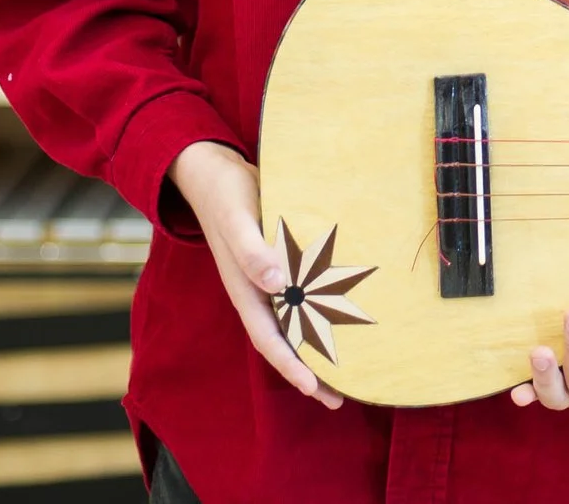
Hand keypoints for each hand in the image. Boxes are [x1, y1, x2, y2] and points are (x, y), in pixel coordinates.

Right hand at [170, 141, 344, 408]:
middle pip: (287, 341)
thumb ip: (252, 251)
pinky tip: (344, 317)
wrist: (216, 171)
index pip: (270, 339)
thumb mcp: (237, 220)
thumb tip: (274, 283)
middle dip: (311, 370)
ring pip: (297, 322)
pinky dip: (321, 312)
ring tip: (351, 369)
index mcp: (244, 290)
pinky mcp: (282, 262)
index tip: (314, 389)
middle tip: (342, 396)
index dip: (291, 366)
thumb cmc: (225, 195)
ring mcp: (269, 280)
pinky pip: (304, 296)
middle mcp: (258, 291)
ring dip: (320, 345)